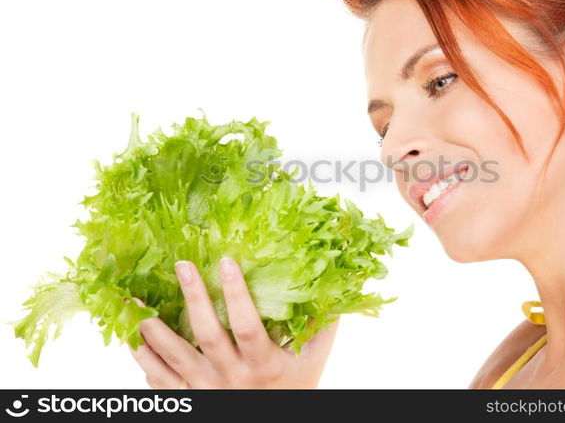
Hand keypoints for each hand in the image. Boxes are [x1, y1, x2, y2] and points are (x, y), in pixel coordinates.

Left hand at [128, 257, 338, 387]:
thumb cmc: (294, 391)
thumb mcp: (313, 361)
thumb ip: (323, 326)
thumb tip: (335, 290)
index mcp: (262, 366)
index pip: (247, 325)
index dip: (237, 294)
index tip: (227, 262)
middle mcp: (231, 378)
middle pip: (207, 335)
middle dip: (193, 297)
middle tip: (182, 265)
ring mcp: (206, 390)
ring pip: (173, 358)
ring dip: (151, 328)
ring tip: (134, 300)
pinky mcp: (189, 399)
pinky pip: (160, 380)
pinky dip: (142, 358)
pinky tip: (131, 336)